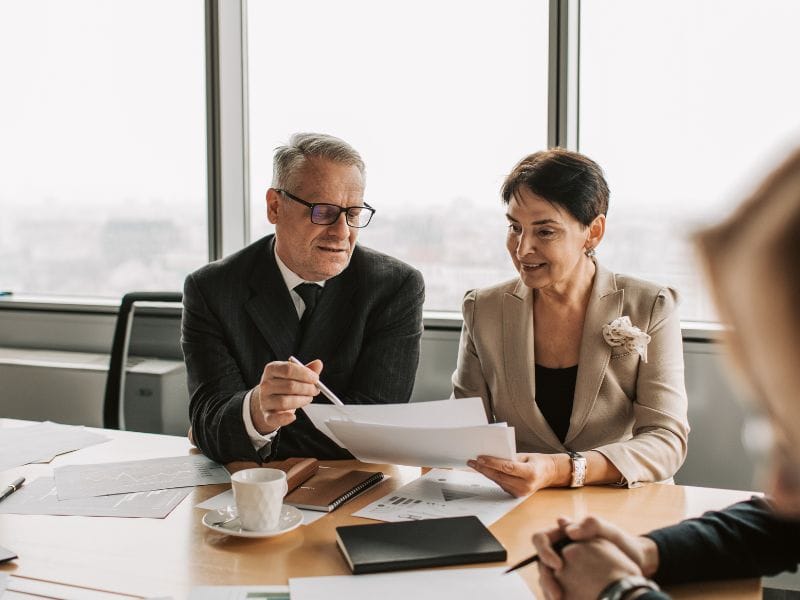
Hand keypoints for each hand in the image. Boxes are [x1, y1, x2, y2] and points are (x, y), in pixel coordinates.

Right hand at [250, 359, 322, 433]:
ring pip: (284, 402)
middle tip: (315, 390)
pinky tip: (293, 416)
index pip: (288, 369)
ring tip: (308, 398)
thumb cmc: (283, 385)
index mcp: (272, 369)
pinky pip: (275, 418)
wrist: (269, 399)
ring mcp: (265, 400)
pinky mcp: (266, 415)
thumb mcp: (293, 374)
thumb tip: (318, 363)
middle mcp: (265, 384)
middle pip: (289, 386)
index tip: (316, 378)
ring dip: (301, 401)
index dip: (304, 374)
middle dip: (307, 388)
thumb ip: (306, 370)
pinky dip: (285, 418)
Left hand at [467, 453, 556, 496]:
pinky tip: (484, 470)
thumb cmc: (537, 462)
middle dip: (484, 468)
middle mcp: (526, 485)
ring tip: (474, 465)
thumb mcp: (526, 456)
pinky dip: (492, 477)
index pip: (508, 467)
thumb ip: (510, 457)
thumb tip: (492, 455)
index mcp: (530, 473)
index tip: (480, 458)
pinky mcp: (515, 495)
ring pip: (498, 481)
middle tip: (472, 461)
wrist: (548, 474)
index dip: (492, 463)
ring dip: (485, 473)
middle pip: (500, 476)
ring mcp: (520, 492)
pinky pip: (501, 484)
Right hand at [532, 516, 658, 599]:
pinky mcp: (570, 584)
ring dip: (551, 593)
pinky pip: (558, 591)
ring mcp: (565, 569)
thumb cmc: (623, 544)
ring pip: (547, 581)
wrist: (637, 565)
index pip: (541, 539)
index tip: (558, 565)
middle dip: (546, 580)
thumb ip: (591, 525)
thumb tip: (568, 531)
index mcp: (564, 535)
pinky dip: (559, 598)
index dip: (544, 552)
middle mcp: (560, 551)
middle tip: (557, 595)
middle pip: (541, 564)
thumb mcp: (609, 532)